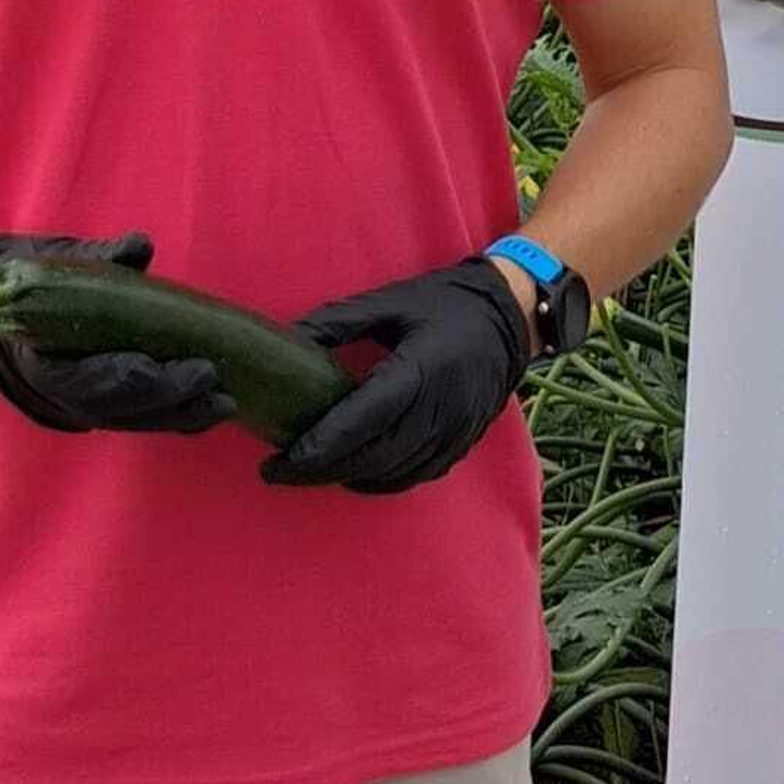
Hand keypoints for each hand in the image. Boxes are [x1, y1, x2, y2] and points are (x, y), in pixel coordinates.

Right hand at [0, 232, 235, 436]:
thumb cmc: (31, 278)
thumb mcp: (57, 263)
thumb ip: (98, 258)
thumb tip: (138, 247)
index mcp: (41, 360)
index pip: (93, 382)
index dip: (135, 379)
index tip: (168, 367)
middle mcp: (61, 392)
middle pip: (122, 410)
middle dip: (170, 402)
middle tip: (212, 383)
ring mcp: (83, 402)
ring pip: (135, 420)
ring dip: (180, 416)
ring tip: (222, 404)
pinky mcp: (105, 402)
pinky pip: (140, 416)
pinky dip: (174, 414)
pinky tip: (208, 406)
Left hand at [260, 256, 530, 494]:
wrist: (508, 318)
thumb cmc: (443, 304)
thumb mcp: (388, 302)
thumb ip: (336, 322)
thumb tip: (284, 336)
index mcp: (421, 369)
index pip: (364, 419)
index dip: (321, 445)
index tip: (279, 458)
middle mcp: (441, 410)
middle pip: (373, 457)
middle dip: (320, 470)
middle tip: (275, 471)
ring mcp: (455, 434)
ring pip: (391, 475)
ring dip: (345, 477)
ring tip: (303, 470)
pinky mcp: (460, 447)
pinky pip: (412, 477)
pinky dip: (376, 481)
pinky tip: (349, 471)